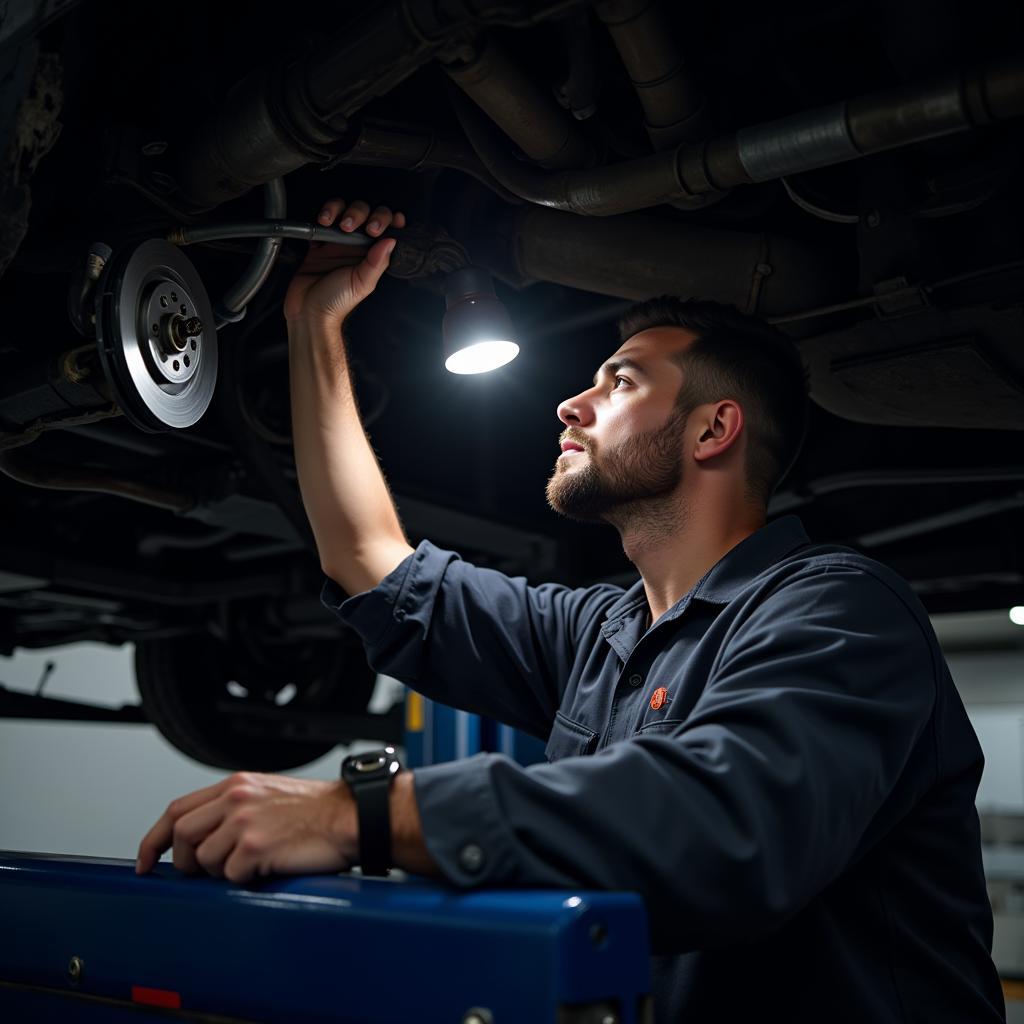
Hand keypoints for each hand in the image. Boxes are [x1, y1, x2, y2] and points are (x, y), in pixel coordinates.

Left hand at [135, 772, 357, 883]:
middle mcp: (236, 799)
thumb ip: (234, 807)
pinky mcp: (255, 847)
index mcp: (237, 784)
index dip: (154, 838)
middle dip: (182, 861)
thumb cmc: (318, 810)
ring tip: (250, 866)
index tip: (145, 859)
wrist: (351, 817)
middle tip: (198, 874)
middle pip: (180, 834)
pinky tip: (267, 869)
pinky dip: (244, 879)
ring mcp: (244, 822)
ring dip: (220, 872)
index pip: (177, 809)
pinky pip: (230, 875)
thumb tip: (203, 837)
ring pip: (202, 860)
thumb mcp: (269, 794)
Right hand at [283, 199, 406, 326]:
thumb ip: (377, 263)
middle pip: (364, 214)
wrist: (309, 311)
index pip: (385, 230)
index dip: (386, 220)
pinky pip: (322, 222)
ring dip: (339, 209)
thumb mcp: (362, 283)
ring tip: (334, 222)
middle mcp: (355, 247)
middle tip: (352, 226)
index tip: (379, 223)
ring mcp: (336, 244)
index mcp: (371, 256)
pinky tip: (322, 223)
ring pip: (343, 212)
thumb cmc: (337, 304)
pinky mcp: (318, 245)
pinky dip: (322, 216)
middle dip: (360, 213)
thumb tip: (391, 241)